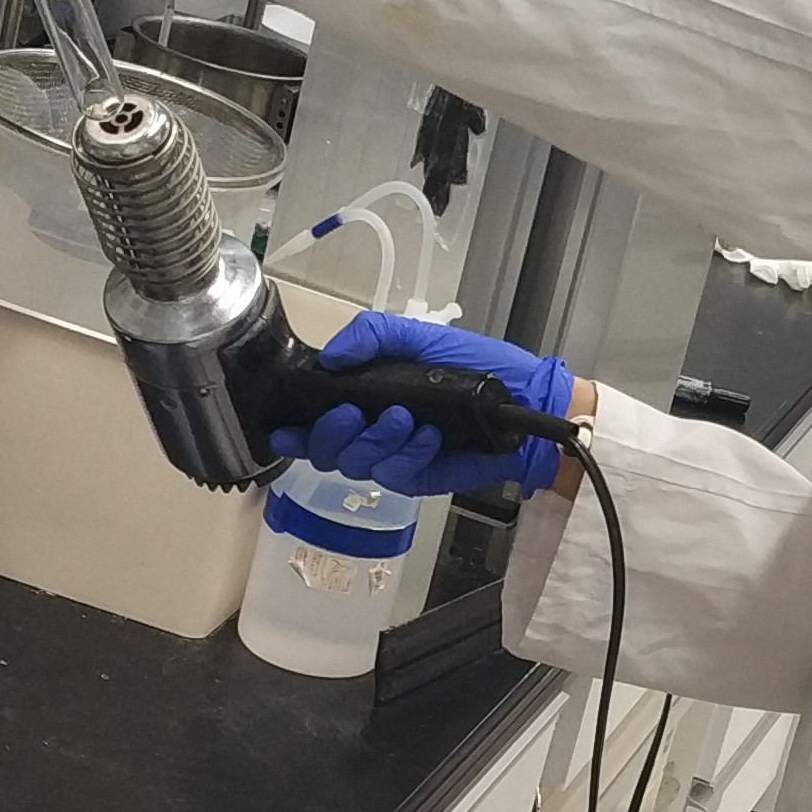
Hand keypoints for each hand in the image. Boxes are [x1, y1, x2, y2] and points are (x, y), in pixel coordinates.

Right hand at [270, 312, 576, 499]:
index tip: (287, 428)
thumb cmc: (478, 364)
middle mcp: (374, 429)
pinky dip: (408, 454)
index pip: (317, 421)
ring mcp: (394, 455)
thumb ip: (373, 335)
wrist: (524, 398)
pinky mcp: (417, 477)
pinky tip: (430, 436)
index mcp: (368, 395)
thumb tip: (333, 356)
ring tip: (406, 418)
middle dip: (331, 434)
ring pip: (356, 465)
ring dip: (376, 440)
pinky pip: (394, 474)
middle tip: (354, 414)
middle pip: (326, 451)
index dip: (296, 431)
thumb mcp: (422, 336)